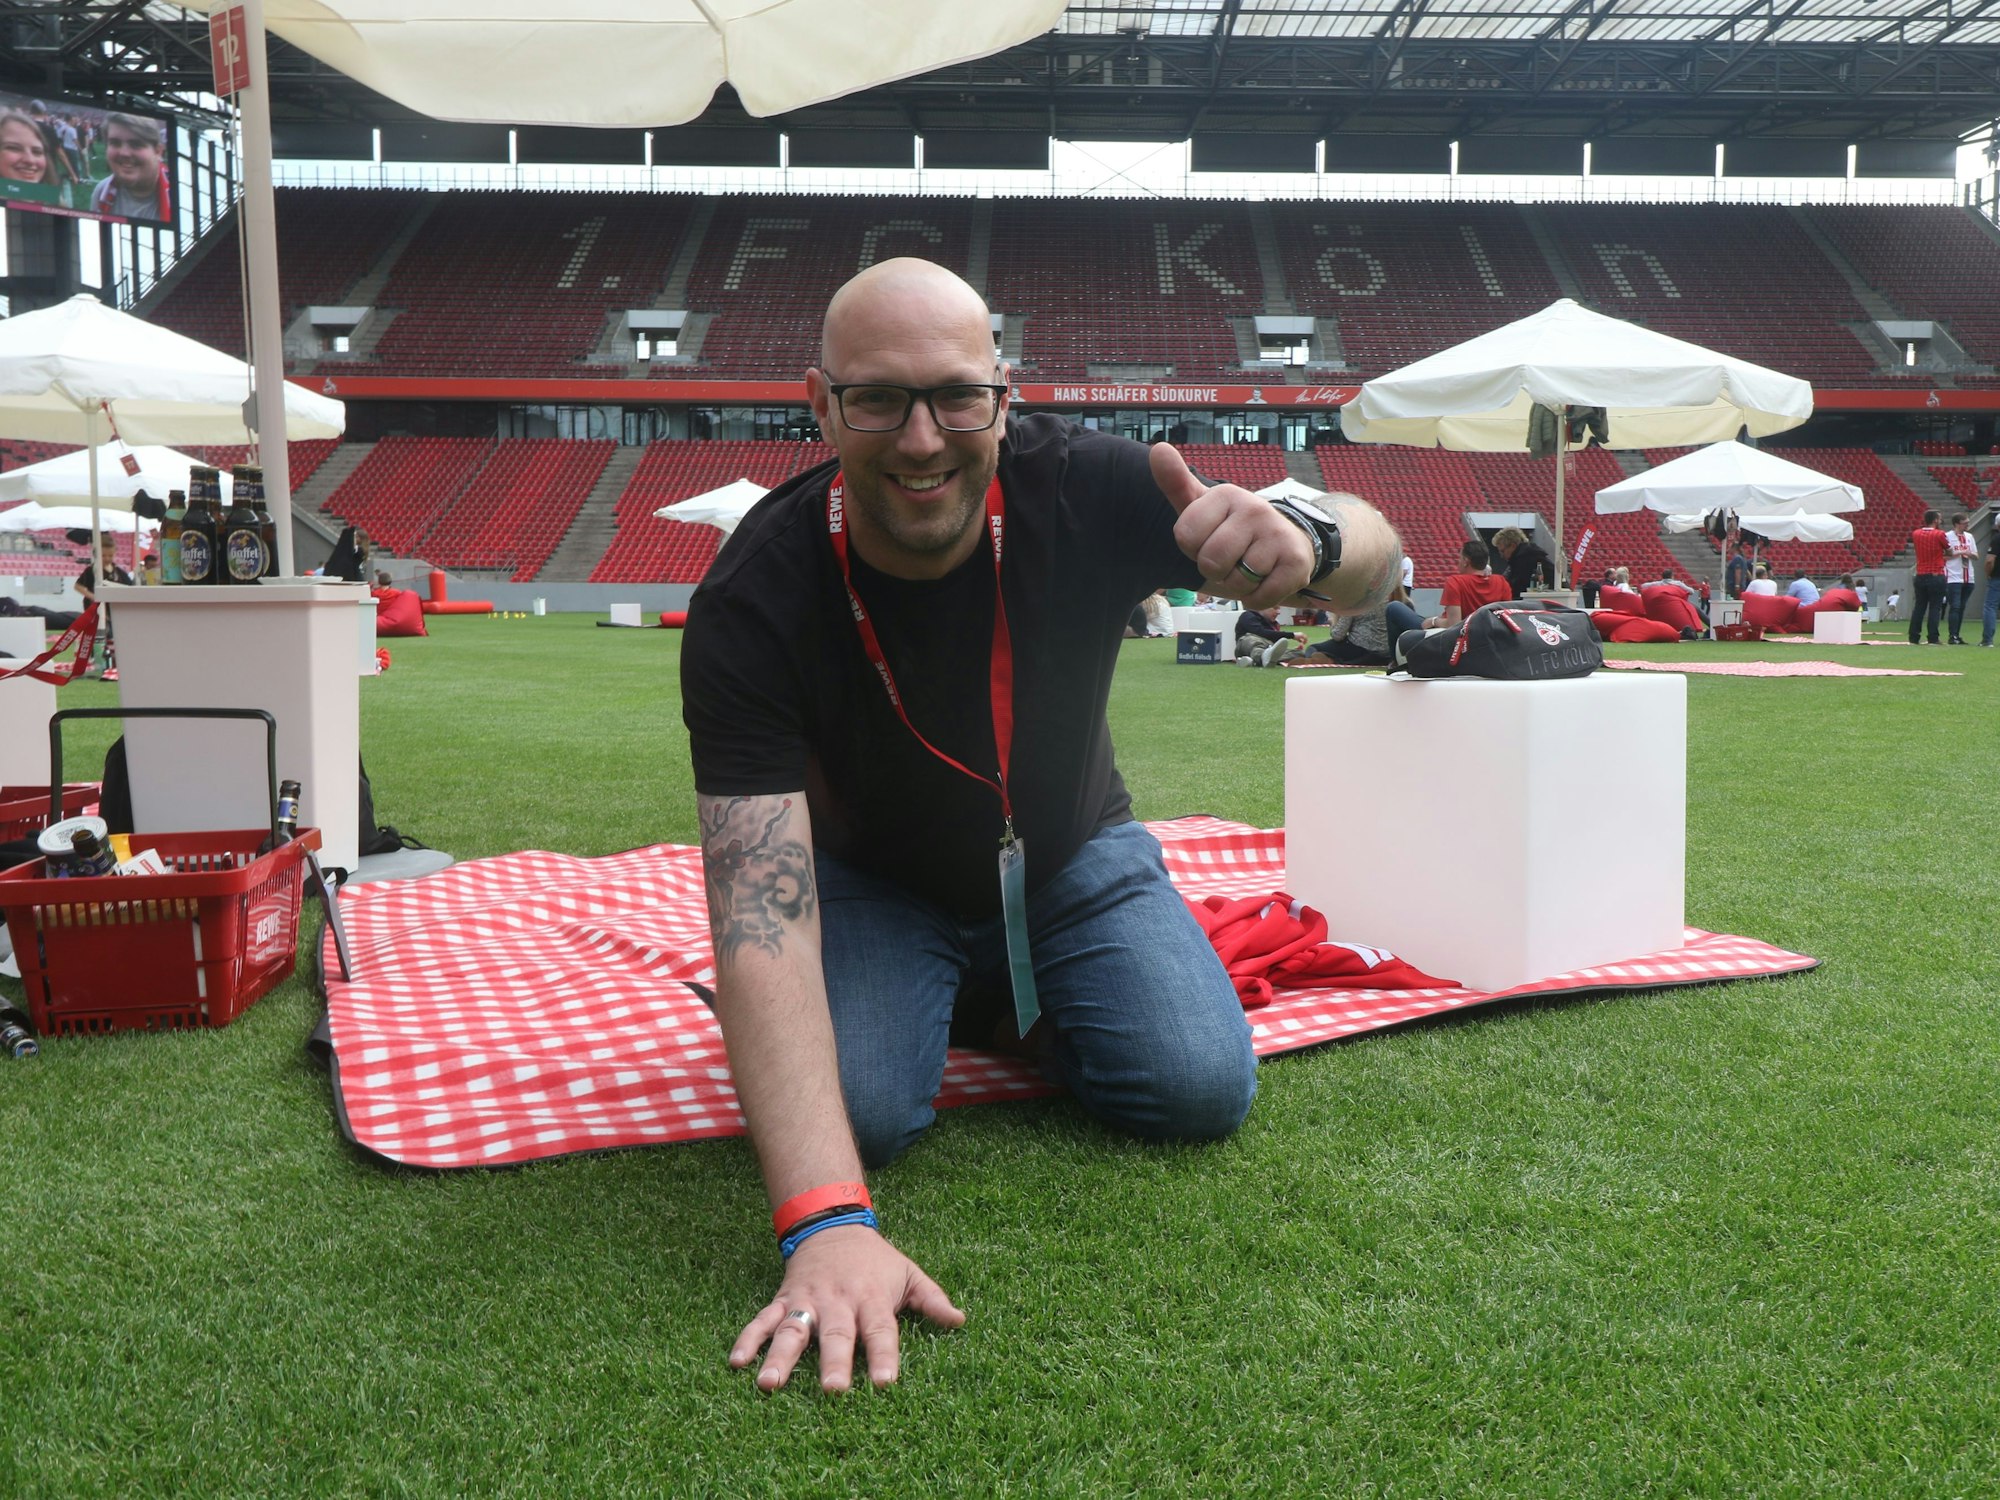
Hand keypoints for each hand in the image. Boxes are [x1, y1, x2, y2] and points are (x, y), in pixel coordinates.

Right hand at [729, 1224, 963, 1392]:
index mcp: (871, 1299)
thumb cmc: (876, 1260)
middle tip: (833, 1391)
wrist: (833, 1224)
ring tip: (769, 1384)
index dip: (884, 1356)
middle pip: (836, 1335)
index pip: (881, 1331)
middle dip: (834, 1363)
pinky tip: (736, 1362)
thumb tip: (961, 1321)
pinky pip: (763, 1320)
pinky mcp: (783, 1299)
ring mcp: (807, 1300)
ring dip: (780, 1357)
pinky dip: (748, 1339)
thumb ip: (933, 1300)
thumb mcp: (908, 1273)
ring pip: (793, 1330)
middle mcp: (838, 1302)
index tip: (885, 1383)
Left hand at [1150, 443, 1313, 608]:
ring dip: (1237, 585)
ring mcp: (1278, 534)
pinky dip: (1257, 598)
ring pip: (1236, 582)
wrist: (1287, 543)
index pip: (1185, 537)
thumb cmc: (1233, 528)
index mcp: (1226, 494)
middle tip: (1231, 558)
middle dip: (1215, 571)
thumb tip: (1158, 449)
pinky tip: (1266, 579)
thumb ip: (1176, 483)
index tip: (1209, 538)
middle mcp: (1254, 508)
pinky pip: (1259, 598)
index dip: (1192, 549)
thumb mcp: (1202, 506)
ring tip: (1250, 566)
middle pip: (1210, 562)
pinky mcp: (1296, 562)